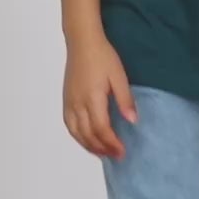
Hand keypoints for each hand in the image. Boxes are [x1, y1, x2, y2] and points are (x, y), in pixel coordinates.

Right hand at [63, 33, 137, 159]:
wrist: (82, 42)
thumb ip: (125, 99)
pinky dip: (78, 137)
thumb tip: (132, 121)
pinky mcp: (66, 100)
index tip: (122, 151)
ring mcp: (69, 103)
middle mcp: (78, 104)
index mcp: (92, 98)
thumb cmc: (103, 56)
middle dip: (102, 148)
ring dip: (89, 146)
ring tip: (103, 153)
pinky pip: (69, 125)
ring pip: (76, 133)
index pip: (101, 129)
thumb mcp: (119, 76)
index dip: (111, 143)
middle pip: (88, 134)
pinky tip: (87, 140)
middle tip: (116, 156)